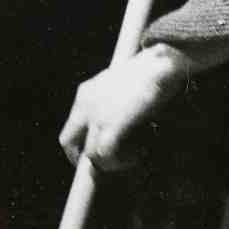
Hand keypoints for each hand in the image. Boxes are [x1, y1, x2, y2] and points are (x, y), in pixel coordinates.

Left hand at [59, 45, 191, 171]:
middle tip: (106, 165)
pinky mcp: (111, 126)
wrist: (160, 63)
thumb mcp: (125, 83)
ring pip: (89, 153)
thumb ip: (117, 101)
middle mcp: (85, 105)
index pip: (72, 125)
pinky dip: (120, 162)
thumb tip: (126, 122)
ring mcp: (96, 116)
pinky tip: (137, 156)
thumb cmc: (151, 70)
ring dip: (109, 162)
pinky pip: (104, 155)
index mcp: (86, 92)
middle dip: (84, 158)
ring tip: (132, 158)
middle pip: (68, 141)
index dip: (81, 142)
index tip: (96, 150)